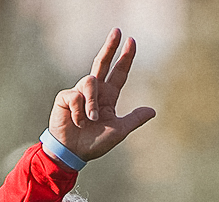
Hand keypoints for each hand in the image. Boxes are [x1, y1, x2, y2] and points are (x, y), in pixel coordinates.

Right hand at [49, 29, 155, 162]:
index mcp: (108, 98)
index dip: (125, 58)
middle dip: (110, 47)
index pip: (119, 73)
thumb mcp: (118, 132)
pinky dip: (78, 111)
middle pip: (102, 63)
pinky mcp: (65, 98)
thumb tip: (153, 111)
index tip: (132, 41)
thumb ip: (134, 120)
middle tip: (117, 30)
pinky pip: (75, 96)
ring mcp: (79, 93)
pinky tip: (76, 121)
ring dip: (91, 103)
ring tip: (90, 120)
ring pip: (90, 81)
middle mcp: (94, 92)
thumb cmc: (94, 144)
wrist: (72, 153)